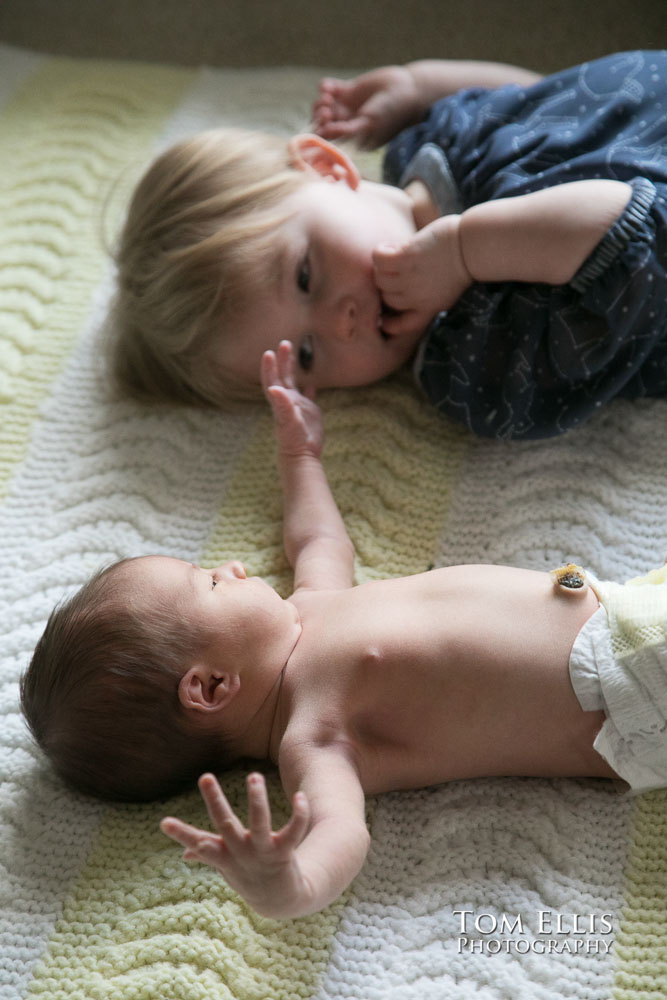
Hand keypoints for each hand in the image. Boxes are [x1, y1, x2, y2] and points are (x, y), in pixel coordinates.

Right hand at [161, 772, 312, 918]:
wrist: (279, 902)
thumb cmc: (248, 877)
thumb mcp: (225, 866)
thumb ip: (206, 855)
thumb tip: (185, 854)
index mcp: (224, 855)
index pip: (198, 843)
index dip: (181, 834)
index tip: (164, 822)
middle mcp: (241, 853)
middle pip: (226, 824)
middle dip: (215, 800)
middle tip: (205, 776)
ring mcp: (263, 854)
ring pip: (260, 823)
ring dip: (257, 800)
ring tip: (254, 776)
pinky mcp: (285, 853)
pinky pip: (293, 831)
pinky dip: (299, 814)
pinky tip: (300, 797)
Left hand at [261, 341, 323, 458]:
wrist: (302, 455)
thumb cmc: (293, 439)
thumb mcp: (288, 420)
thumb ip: (282, 404)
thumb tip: (275, 388)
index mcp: (280, 401)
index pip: (272, 380)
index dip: (269, 367)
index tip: (269, 352)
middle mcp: (287, 401)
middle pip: (282, 376)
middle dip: (282, 360)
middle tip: (285, 342)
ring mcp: (297, 406)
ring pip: (293, 383)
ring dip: (292, 368)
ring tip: (293, 352)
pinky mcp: (309, 412)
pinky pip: (308, 397)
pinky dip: (309, 389)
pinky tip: (311, 383)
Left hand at [312, 65, 423, 149]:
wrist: (408, 89)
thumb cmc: (392, 112)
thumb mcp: (370, 123)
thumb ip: (347, 129)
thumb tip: (325, 133)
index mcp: (353, 138)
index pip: (330, 140)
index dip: (322, 132)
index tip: (326, 123)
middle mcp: (348, 124)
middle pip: (323, 123)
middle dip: (320, 117)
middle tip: (327, 109)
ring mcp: (347, 107)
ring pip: (324, 106)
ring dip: (321, 101)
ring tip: (328, 96)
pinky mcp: (349, 90)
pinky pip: (329, 89)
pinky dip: (325, 87)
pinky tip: (329, 87)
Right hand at [373, 216, 472, 336]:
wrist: (473, 246)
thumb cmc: (463, 263)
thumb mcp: (447, 292)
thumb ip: (428, 298)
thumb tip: (407, 295)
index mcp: (428, 308)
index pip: (403, 325)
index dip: (391, 324)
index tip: (384, 320)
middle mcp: (416, 297)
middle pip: (387, 297)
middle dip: (388, 285)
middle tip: (395, 268)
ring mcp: (410, 278)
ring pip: (380, 278)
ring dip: (383, 267)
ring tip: (394, 255)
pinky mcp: (406, 258)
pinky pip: (380, 259)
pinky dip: (381, 252)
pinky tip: (391, 247)